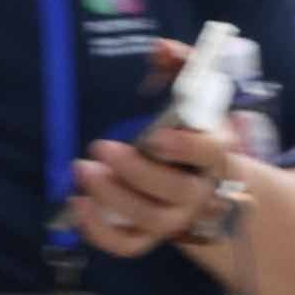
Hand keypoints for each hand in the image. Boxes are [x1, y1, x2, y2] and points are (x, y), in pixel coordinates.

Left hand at [66, 40, 244, 256]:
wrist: (204, 179)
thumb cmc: (194, 129)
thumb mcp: (197, 93)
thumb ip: (182, 65)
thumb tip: (159, 49)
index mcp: (216, 152)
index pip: (209, 155)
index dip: (184, 149)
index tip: (155, 136)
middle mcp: (200, 192)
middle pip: (174, 191)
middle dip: (135, 172)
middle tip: (100, 147)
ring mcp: (175, 218)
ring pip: (148, 219)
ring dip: (111, 197)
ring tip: (82, 169)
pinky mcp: (151, 235)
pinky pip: (127, 245)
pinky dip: (99, 232)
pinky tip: (77, 203)